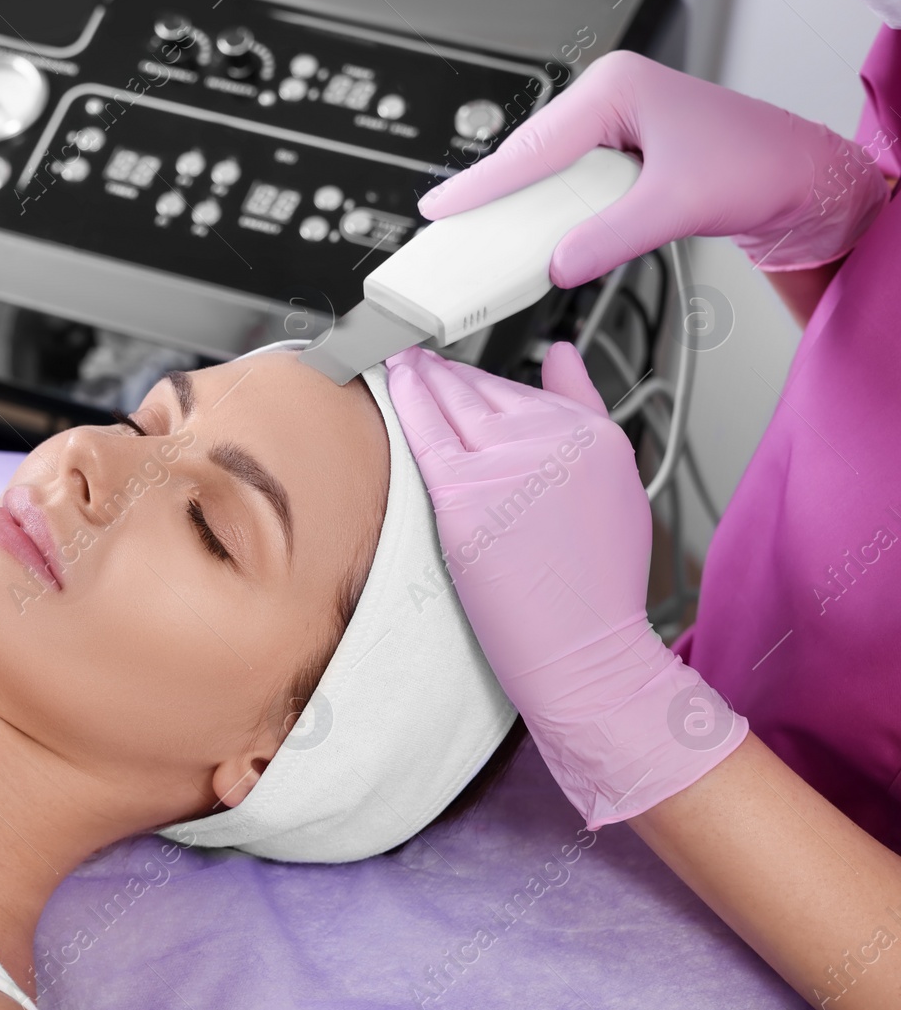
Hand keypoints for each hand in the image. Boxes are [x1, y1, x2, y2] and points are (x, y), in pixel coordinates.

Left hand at [385, 343, 747, 827]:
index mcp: (595, 436)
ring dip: (423, 379)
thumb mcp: (616, 482)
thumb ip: (585, 408)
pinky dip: (407, 402)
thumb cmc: (594, 588)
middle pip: (485, 389)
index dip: (481, 381)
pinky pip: (426, 433)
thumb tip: (560, 355)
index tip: (454, 372)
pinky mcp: (466, 494)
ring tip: (401, 365)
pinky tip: (392, 383)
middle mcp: (555, 440)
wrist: (584, 654)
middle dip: (448, 376)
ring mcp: (508, 465)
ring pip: (454, 402)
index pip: (525, 388)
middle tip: (416, 361)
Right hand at [418, 50, 890, 286]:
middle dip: (495, 199)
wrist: (803, 179)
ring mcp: (614, 126)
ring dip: (524, 211)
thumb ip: (612, 237)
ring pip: (546, 173)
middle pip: (530, 157)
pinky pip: (567, 186)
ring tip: (487, 244)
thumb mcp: (678, 205)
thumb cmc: (759, 166)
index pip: (534, 144)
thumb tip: (559, 264)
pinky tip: (537, 238)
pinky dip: (551, 215)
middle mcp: (610, 100)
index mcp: (617, 89)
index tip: (439, 207)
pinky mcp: (621, 155)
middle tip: (452, 235)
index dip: (482, 182)